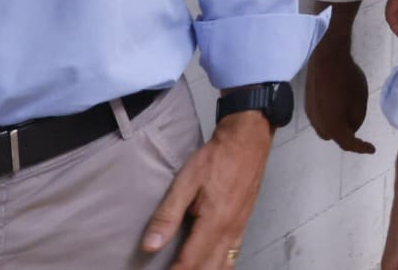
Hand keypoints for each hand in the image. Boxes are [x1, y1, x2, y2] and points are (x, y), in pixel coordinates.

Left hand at [142, 110, 271, 269]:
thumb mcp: (186, 181)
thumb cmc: (215, 158)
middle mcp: (230, 231)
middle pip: (209, 268)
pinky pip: (233, 254)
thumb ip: (168, 214)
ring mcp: (240, 228)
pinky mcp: (244, 222)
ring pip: (224, 264)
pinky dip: (221, 266)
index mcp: (214, 223)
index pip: (190, 262)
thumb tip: (149, 246)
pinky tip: (212, 265)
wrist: (248, 139)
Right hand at [304, 22, 374, 153]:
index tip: (371, 149)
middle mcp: (317, 123)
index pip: (347, 143)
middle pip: (333, 136)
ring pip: (325, 126)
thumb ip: (356, 119)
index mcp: (332, 125)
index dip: (360, 147)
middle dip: (346, 135)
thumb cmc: (347, 80)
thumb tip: (350, 126)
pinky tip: (337, 103)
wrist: (327, 59)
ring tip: (349, 113)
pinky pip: (320, 116)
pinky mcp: (307, 103)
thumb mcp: (360, 101)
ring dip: (337, 124)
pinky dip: (330, 115)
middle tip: (358, 128)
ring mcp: (310, 113)